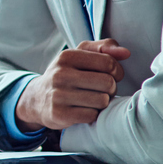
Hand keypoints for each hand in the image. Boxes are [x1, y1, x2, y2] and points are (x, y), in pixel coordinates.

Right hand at [15, 39, 129, 130]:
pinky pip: (92, 116)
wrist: (36, 99)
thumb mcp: (79, 55)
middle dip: (110, 88)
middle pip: (108, 83)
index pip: (108, 62)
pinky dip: (92, 115)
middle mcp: (60, 74)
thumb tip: (125, 53)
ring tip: (91, 100)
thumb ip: (104, 48)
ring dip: (102, 103)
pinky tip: (82, 110)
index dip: (116, 71)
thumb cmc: (65, 74)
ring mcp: (58, 95)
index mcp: (66, 56)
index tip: (109, 75)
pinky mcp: (59, 114)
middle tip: (100, 90)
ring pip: (102, 101)